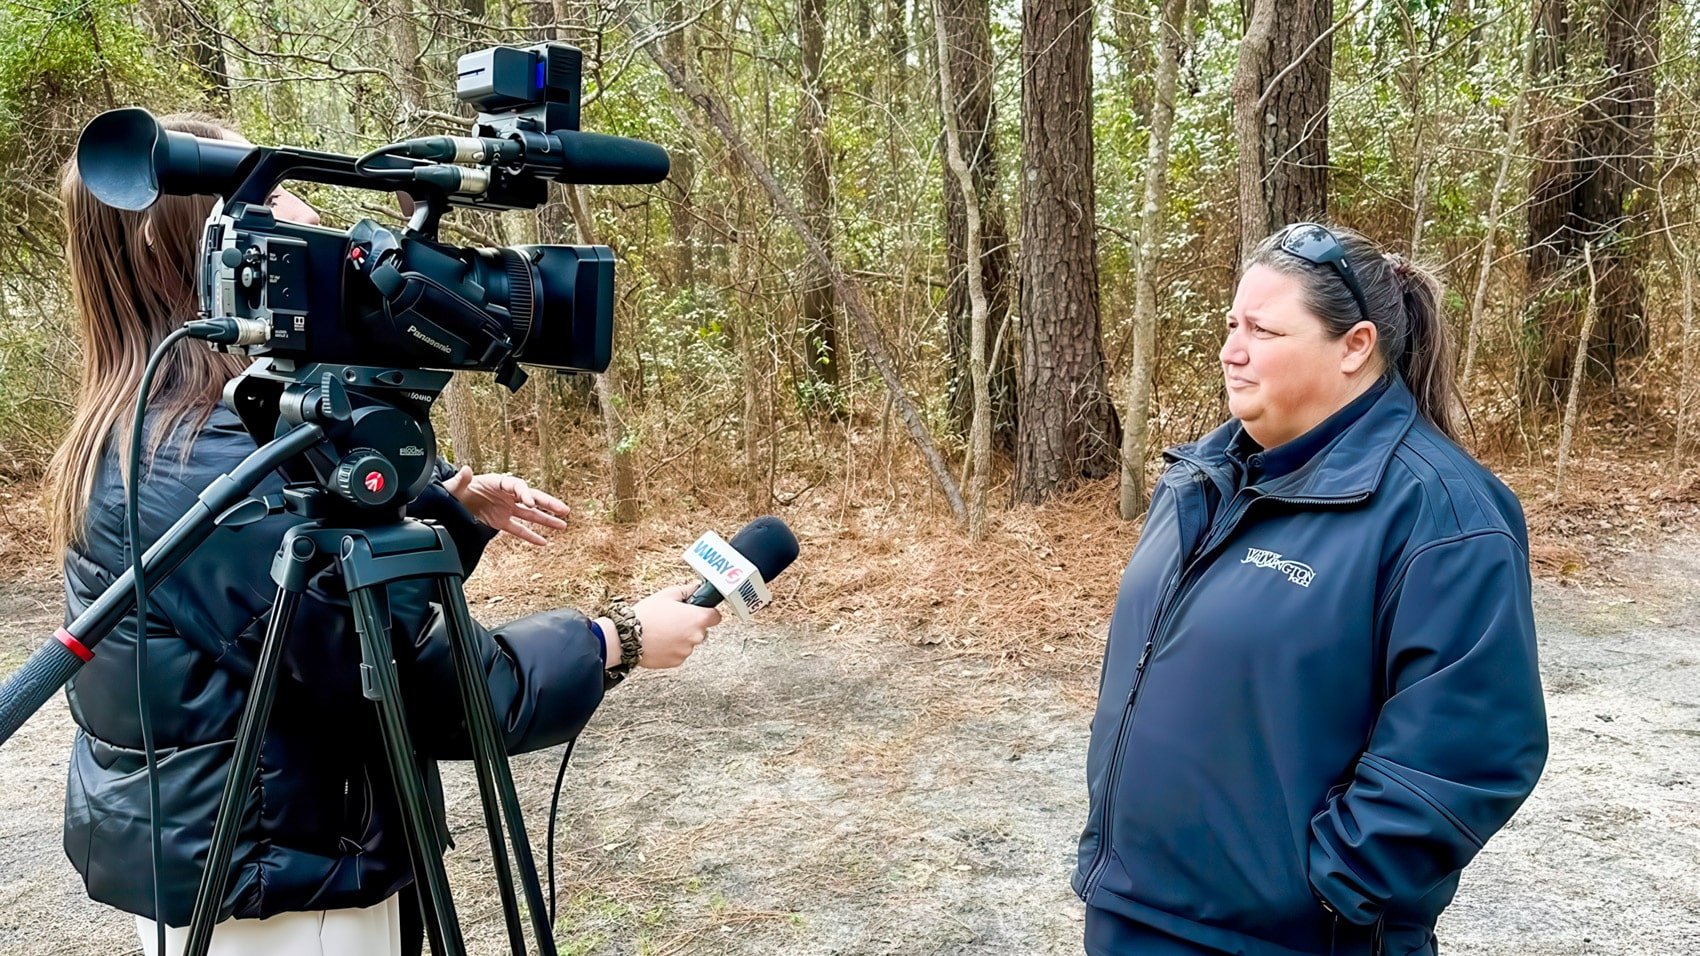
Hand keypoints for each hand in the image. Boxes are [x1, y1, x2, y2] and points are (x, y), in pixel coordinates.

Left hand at [441, 467, 569, 545]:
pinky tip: (544, 542)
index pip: (517, 485)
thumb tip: (466, 470)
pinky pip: (519, 529)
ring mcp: (506, 509)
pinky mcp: (500, 522)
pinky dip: (530, 536)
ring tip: (563, 525)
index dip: (525, 493)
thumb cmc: (455, 490)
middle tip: (564, 510)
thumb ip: (461, 480)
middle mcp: (506, 495)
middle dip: (548, 504)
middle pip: (532, 498)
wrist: (450, 502)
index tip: (530, 502)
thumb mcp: (455, 485)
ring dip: (547, 519)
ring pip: (530, 514)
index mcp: (498, 482)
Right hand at [630, 584, 720, 668]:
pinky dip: (672, 649)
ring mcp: (687, 651)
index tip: (699, 612)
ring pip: (689, 642)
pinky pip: (679, 653)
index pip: (716, 617)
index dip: (708, 613)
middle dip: (691, 625)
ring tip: (662, 631)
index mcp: (697, 618)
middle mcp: (696, 636)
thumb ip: (687, 591)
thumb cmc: (647, 614)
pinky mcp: (677, 662)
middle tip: (673, 620)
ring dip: (681, 638)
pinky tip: (659, 642)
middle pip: (702, 630)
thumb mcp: (667, 594)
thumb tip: (697, 588)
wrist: (628, 637)